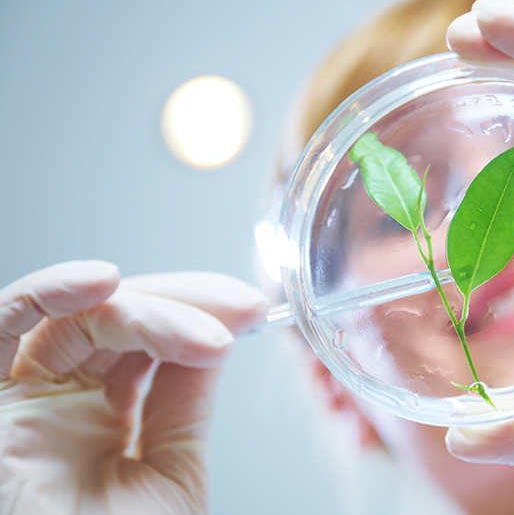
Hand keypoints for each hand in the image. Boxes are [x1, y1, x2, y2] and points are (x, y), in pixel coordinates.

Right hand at [0, 261, 266, 513]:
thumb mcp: (172, 469)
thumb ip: (183, 400)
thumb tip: (215, 334)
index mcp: (100, 415)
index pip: (148, 337)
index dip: (198, 313)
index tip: (250, 311)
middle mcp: (57, 399)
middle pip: (118, 316)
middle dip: (186, 305)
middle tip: (240, 312)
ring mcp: (21, 399)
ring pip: (76, 317)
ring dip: (144, 309)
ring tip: (205, 329)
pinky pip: (2, 326)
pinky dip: (48, 294)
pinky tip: (104, 282)